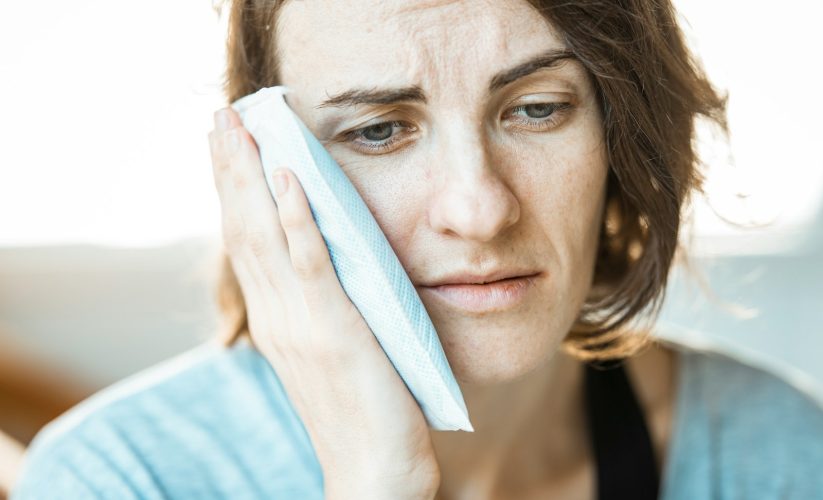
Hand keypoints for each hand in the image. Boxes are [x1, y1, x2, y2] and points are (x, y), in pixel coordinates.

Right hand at [208, 107, 439, 498]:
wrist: (374, 473)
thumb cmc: (361, 413)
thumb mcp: (331, 352)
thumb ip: (319, 309)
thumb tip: (325, 268)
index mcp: (276, 320)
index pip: (245, 242)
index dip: (233, 190)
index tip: (227, 145)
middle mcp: (277, 316)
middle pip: (242, 228)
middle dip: (231, 169)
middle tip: (221, 115)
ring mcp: (301, 323)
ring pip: (265, 235)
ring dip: (251, 176)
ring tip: (240, 126)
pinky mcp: (336, 330)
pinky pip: (310, 264)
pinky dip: (295, 218)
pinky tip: (287, 177)